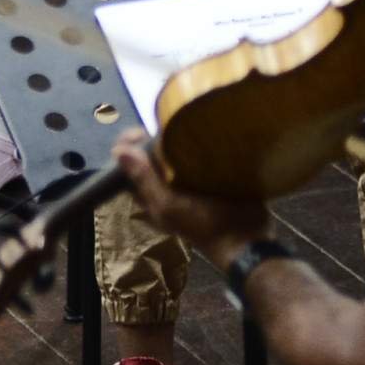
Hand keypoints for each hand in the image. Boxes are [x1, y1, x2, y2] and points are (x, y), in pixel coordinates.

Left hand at [114, 135, 273, 269]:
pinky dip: (195, 144)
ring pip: (171, 155)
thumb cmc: (203, 226)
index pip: (129, 167)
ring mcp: (187, 182)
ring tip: (182, 125)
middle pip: (149, 158)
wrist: (246, 239)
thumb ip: (144, 180)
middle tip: (165, 128)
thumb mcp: (169, 206)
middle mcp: (165, 188)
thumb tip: (118, 151)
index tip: (140, 133)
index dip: (128, 147)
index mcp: (150, 197)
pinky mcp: (207, 177)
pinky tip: (201, 133)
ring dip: (174, 140)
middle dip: (152, 140)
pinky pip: (195, 156)